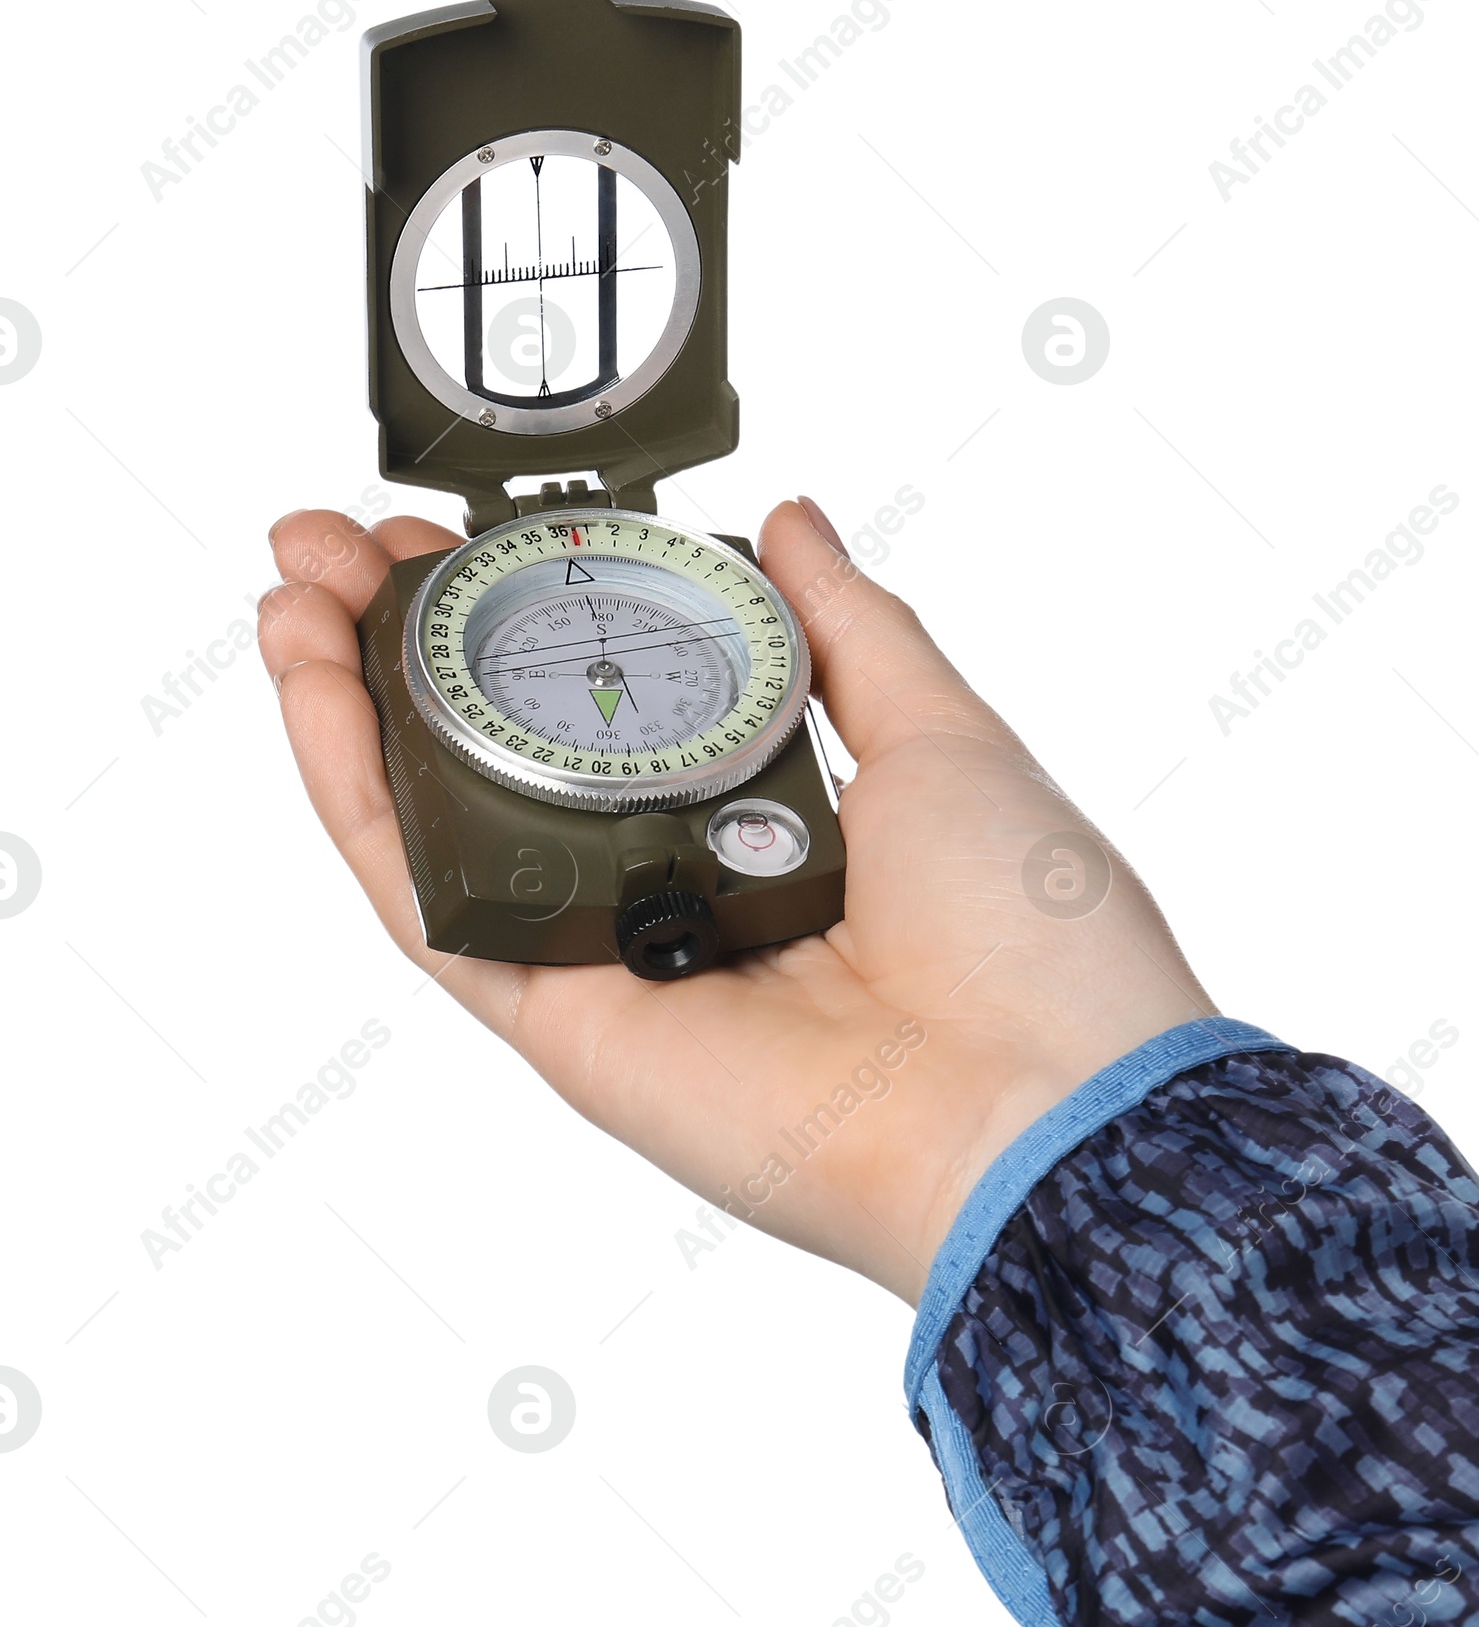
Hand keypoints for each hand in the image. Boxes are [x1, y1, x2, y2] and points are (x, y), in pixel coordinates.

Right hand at [259, 498, 1213, 1303]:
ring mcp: (604, 951)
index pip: (601, 691)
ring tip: (291, 595)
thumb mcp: (941, 732)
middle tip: (334, 546)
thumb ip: (847, 628)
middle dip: (405, 641)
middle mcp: (668, 880)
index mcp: (760, 809)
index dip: (521, 606)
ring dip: (346, 707)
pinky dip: (356, 800)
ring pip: (437, 821)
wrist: (1040, 1107)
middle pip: (496, 750)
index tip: (458, 527)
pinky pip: (429, 902)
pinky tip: (313, 699)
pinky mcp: (558, 1019)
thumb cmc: (1028, 930)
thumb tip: (794, 519)